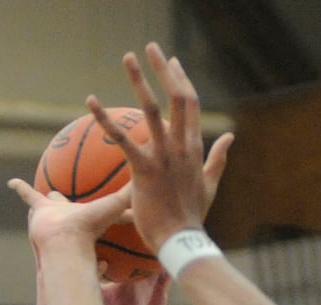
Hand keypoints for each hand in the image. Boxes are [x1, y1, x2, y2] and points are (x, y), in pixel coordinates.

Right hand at [7, 180, 130, 255]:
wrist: (65, 242)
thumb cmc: (91, 227)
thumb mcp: (116, 206)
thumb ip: (132, 193)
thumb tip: (155, 175)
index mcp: (90, 215)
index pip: (107, 205)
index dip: (117, 201)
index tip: (124, 197)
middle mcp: (72, 216)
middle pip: (73, 206)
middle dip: (73, 202)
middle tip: (75, 193)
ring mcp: (54, 214)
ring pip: (50, 202)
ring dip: (47, 198)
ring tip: (45, 190)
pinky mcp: (38, 210)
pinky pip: (27, 196)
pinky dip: (20, 189)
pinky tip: (11, 181)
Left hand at [87, 42, 233, 251]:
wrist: (180, 240)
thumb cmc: (190, 218)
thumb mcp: (210, 185)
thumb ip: (219, 159)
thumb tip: (229, 138)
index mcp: (195, 148)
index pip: (190, 104)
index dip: (182, 80)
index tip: (173, 62)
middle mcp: (182, 146)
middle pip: (177, 96)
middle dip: (164, 69)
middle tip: (151, 47)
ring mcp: (164, 156)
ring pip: (152, 108)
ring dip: (140, 79)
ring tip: (128, 57)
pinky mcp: (145, 169)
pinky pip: (122, 139)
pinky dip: (105, 119)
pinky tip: (90, 101)